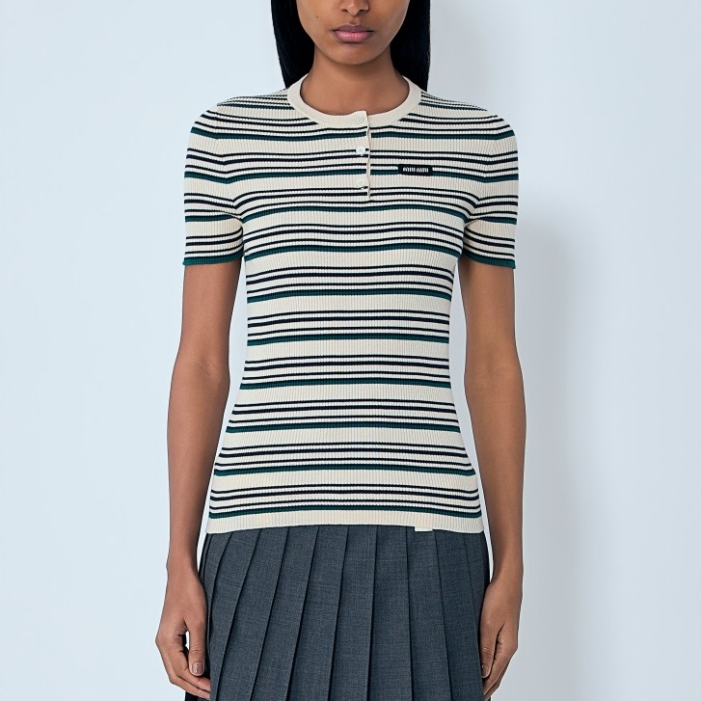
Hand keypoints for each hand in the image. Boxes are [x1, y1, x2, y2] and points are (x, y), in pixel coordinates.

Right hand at [155, 568, 210, 699]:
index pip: (181, 672)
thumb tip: (197, 673)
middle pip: (175, 674)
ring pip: (175, 667)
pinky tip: (199, 668)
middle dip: (193, 686)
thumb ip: (198, 647)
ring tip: (207, 685)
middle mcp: (162, 642)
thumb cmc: (190, 592)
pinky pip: (177, 657)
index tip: (213, 690)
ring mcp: (165, 638)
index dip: (197, 684)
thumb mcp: (199, 620)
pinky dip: (187, 667)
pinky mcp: (170, 633)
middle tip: (212, 693)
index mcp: (167, 641)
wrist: (181, 573)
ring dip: (190, 678)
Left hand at [479, 574, 521, 699]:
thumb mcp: (488, 624)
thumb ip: (486, 649)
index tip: (475, 698)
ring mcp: (507, 639)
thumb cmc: (498, 598)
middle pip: (498, 673)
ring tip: (482, 689)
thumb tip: (484, 673)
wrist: (508, 580)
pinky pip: (497, 654)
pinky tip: (486, 665)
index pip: (494, 675)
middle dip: (488, 687)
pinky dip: (491, 664)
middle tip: (478, 698)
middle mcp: (509, 646)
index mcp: (506, 647)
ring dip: (490, 678)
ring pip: (498, 664)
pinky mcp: (503, 631)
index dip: (485, 688)